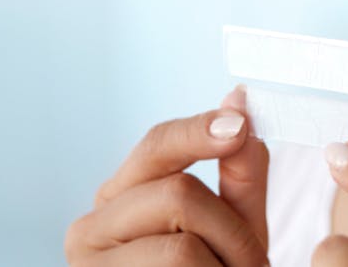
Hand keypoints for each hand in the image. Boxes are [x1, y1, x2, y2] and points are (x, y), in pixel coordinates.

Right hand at [65, 87, 268, 265]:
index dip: (200, 132)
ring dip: (227, 264)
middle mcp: (91, 226)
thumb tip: (238, 97)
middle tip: (255, 260)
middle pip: (176, 193)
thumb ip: (239, 166)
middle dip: (233, 229)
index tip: (240, 126)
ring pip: (180, 246)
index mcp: (122, 193)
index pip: (156, 144)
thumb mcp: (233, 219)